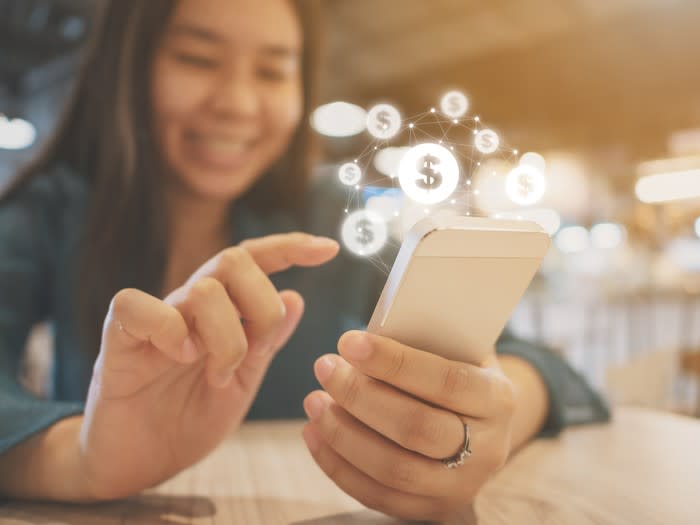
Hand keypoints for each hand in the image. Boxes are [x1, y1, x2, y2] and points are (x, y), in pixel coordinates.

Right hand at [80, 233, 338, 499]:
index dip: (290, 247)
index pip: (254, 260)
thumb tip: (296, 296)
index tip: (329, 249)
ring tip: (219, 376)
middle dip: (263, 304)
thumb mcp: (243, 380)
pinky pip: (136, 306)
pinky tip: (182, 357)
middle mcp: (189, 304)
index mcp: (221, 310)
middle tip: (258, 351)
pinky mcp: (119, 338)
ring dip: (226, 338)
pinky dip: (169, 329)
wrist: (139, 462)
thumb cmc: (188, 417)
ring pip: (202, 289)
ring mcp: (155, 318)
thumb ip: (266, 341)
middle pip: (234, 259)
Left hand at [302, 331, 515, 521]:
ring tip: (314, 400)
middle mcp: (487, 449)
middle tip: (325, 367)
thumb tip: (366, 333)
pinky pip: (377, 495)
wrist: (480, 425)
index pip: (446, 381)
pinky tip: (314, 433)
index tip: (349, 342)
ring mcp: (460, 486)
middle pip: (416, 429)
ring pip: (394, 469)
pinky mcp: (431, 511)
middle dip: (360, 396)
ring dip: (343, 433)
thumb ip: (422, 338)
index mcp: (497, 398)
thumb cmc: (456, 370)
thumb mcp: (455, 348)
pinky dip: (338, 465)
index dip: (394, 362)